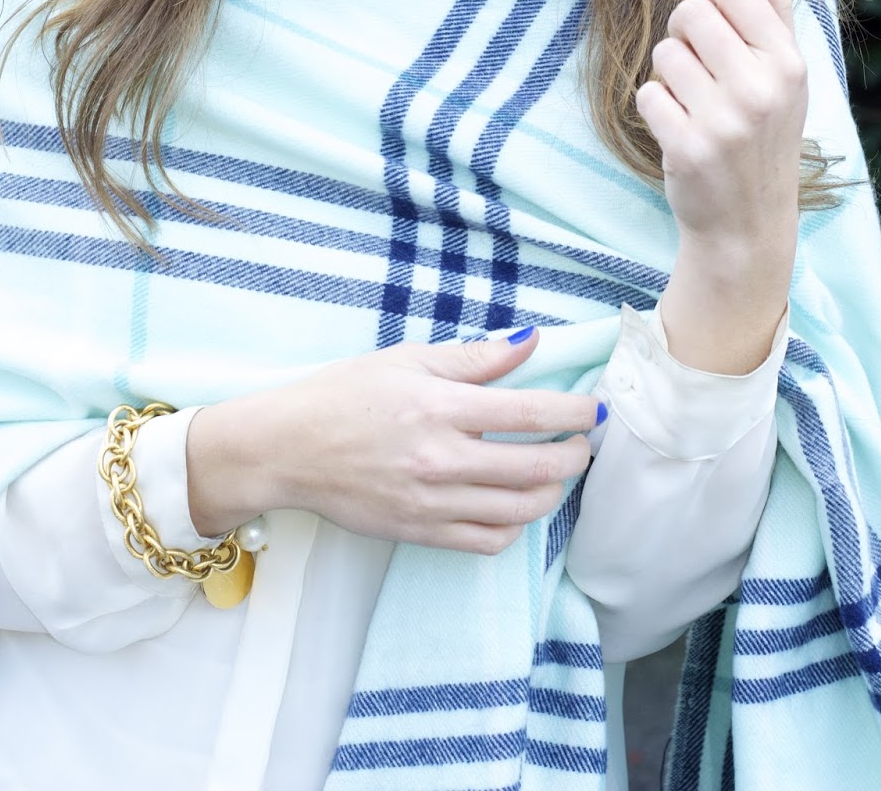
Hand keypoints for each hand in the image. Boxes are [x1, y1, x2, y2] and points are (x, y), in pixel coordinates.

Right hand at [186, 328, 600, 555]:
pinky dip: (514, 526)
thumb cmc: (342, 395)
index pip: (530, 413)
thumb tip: (530, 341)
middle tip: (583, 442)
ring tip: (556, 474)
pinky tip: (516, 505)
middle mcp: (441, 458)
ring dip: (552, 493)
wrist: (287, 449)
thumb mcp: (406, 360)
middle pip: (536, 468)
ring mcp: (432, 502)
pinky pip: (486, 540)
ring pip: (519, 510)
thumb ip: (474, 356)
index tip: (594, 409)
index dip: (574, 412)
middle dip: (574, 456)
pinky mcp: (420, 532)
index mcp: (439, 406)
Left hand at [635, 0, 806, 291]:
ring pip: (664, 54)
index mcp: (788, 63)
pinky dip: (654, 107)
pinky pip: (647, 94)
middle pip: (691, 14)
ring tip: (690, 101)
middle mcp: (761, 89)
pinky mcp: (688, 149)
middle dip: (679, 27)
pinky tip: (677, 128)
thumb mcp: (782, 74)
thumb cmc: (762, 136)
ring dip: (667, 73)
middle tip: (689, 57)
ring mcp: (725, 121)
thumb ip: (770, 10)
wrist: (747, 222)